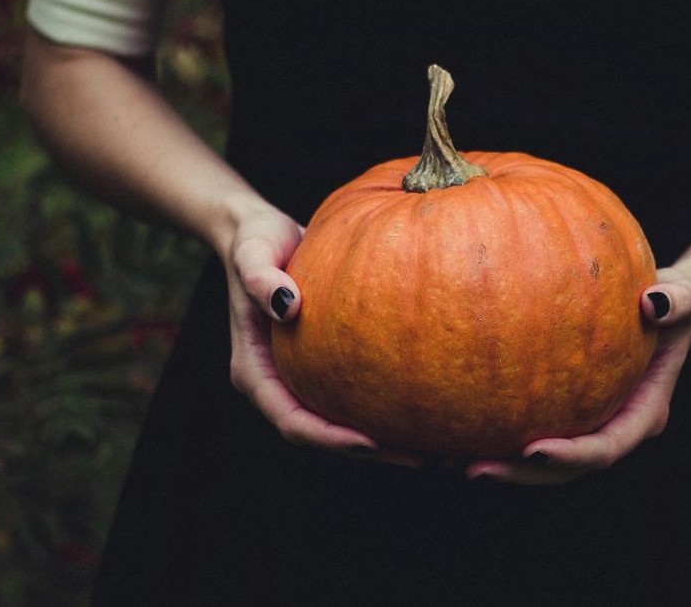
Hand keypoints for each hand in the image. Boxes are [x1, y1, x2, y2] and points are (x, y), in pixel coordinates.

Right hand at [224, 206, 419, 466]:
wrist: (262, 233)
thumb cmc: (255, 241)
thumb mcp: (252, 253)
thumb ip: (261, 278)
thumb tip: (288, 306)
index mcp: (255, 373)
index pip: (292, 421)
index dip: (329, 438)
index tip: (370, 442)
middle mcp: (279, 384)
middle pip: (323, 434)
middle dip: (370, 451)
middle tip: (422, 457)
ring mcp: (302, 377)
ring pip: (343, 422)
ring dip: (386, 438)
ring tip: (437, 444)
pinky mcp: (326, 365)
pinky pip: (357, 394)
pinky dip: (388, 405)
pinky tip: (429, 404)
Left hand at [464, 268, 690, 484]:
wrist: (658, 309)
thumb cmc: (671, 302)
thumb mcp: (685, 296)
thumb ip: (677, 302)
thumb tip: (654, 303)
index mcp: (641, 415)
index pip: (605, 448)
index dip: (571, 457)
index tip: (533, 451)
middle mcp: (609, 428)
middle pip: (563, 470)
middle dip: (520, 475)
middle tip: (474, 469)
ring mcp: (582, 424)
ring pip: (537, 460)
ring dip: (497, 464)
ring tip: (446, 460)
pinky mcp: (558, 412)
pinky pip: (521, 427)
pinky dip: (488, 432)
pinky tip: (446, 427)